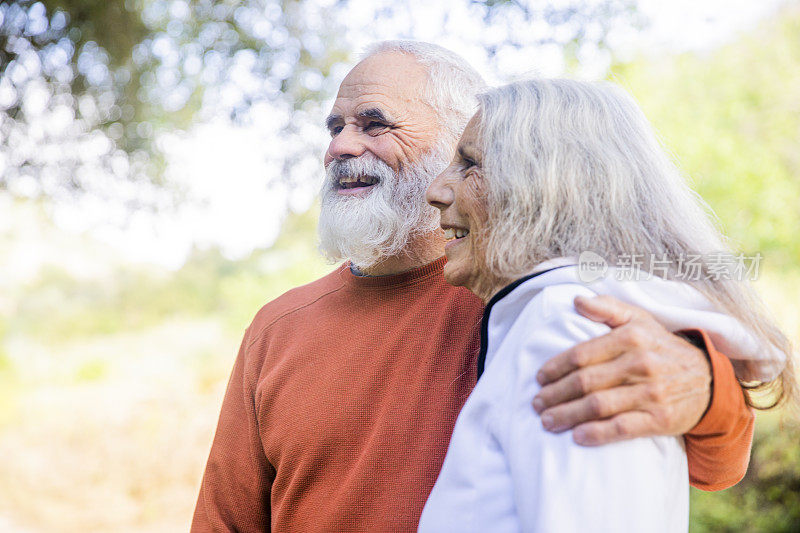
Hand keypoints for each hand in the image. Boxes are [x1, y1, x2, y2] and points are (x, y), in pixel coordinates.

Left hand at [532, 295, 711, 445]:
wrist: (710, 380)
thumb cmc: (662, 348)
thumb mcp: (640, 320)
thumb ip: (608, 308)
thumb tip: (577, 300)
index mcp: (631, 336)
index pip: (582, 354)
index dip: (555, 367)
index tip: (538, 378)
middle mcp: (640, 363)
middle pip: (585, 382)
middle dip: (555, 394)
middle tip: (536, 404)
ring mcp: (651, 393)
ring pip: (598, 406)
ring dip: (567, 415)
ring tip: (546, 422)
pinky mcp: (660, 419)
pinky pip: (622, 428)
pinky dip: (597, 434)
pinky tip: (577, 437)